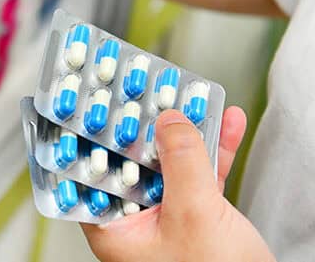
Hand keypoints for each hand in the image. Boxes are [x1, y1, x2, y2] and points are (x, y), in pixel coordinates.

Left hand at [82, 107, 274, 261]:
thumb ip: (180, 163)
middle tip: (140, 87)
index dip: (89, 135)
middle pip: (130, 161)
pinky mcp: (198, 217)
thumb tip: (167, 120)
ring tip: (187, 92)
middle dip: (141, 124)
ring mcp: (166, 217)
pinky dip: (214, 148)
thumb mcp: (193, 213)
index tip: (90, 102)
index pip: (88, 173)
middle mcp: (134, 221)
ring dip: (183, 129)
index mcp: (114, 228)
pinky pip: (201, 174)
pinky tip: (226, 120)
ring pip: (168, 163)